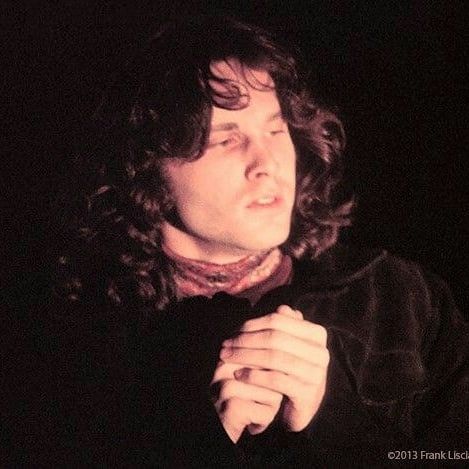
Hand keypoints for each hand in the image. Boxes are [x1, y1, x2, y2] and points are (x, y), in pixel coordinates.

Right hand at [210, 360, 282, 442]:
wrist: (212, 437)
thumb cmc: (235, 407)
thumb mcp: (246, 380)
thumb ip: (261, 366)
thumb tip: (287, 362)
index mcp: (229, 356)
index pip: (268, 360)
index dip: (270, 379)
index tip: (255, 389)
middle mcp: (225, 367)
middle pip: (272, 375)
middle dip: (271, 394)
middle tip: (252, 403)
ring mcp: (227, 386)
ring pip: (273, 395)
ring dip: (267, 409)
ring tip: (248, 413)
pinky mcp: (232, 407)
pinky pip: (266, 413)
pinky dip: (262, 423)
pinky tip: (247, 424)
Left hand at [219, 305, 328, 431]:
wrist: (302, 408)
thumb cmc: (291, 371)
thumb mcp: (290, 346)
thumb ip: (287, 325)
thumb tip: (282, 308)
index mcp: (317, 334)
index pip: (278, 320)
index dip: (253, 324)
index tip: (233, 331)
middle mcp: (321, 352)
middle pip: (275, 338)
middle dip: (245, 340)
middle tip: (225, 345)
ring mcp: (316, 374)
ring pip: (274, 357)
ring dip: (245, 356)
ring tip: (227, 357)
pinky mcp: (307, 394)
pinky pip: (275, 379)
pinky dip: (253, 375)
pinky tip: (238, 374)